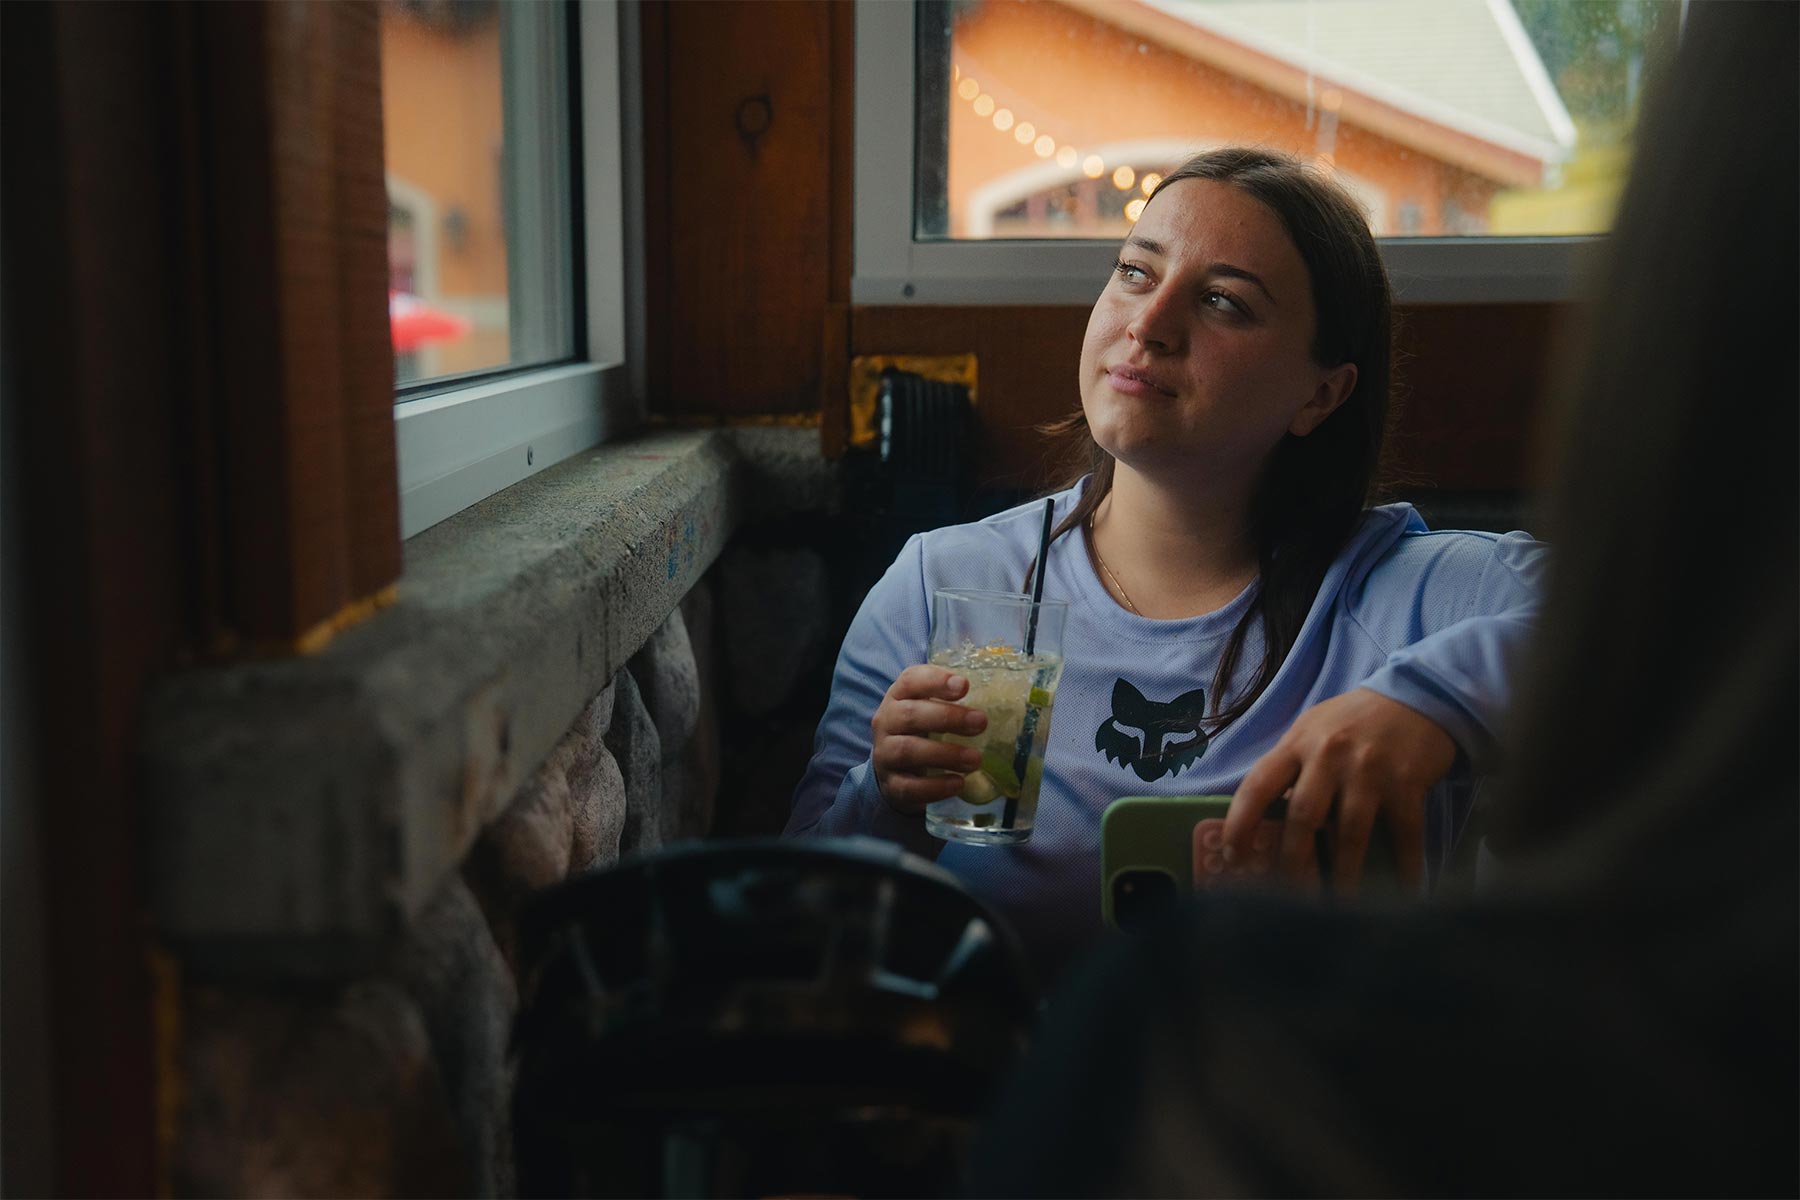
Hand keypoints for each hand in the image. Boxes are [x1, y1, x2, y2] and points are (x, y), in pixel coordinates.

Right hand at [871, 664, 987, 813]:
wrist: (896, 770)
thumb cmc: (922, 731)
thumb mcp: (932, 709)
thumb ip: (957, 701)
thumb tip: (1008, 700)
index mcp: (899, 696)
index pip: (911, 680)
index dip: (935, 681)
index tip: (964, 685)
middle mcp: (887, 722)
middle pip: (909, 715)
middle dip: (947, 717)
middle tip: (981, 722)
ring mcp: (885, 755)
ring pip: (907, 750)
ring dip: (945, 754)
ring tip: (975, 759)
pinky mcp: (892, 785)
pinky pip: (908, 787)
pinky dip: (935, 787)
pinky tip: (958, 784)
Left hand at [1224, 688, 1456, 894]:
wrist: (1415, 697)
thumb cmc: (1353, 722)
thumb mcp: (1312, 731)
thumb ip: (1290, 768)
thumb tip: (1264, 821)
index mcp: (1297, 743)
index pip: (1257, 785)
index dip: (1240, 823)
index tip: (1231, 856)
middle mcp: (1329, 754)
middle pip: (1302, 816)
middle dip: (1293, 862)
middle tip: (1287, 900)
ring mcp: (1369, 768)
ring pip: (1349, 833)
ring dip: (1344, 874)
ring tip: (1339, 906)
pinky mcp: (1406, 781)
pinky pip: (1403, 833)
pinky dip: (1403, 866)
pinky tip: (1402, 891)